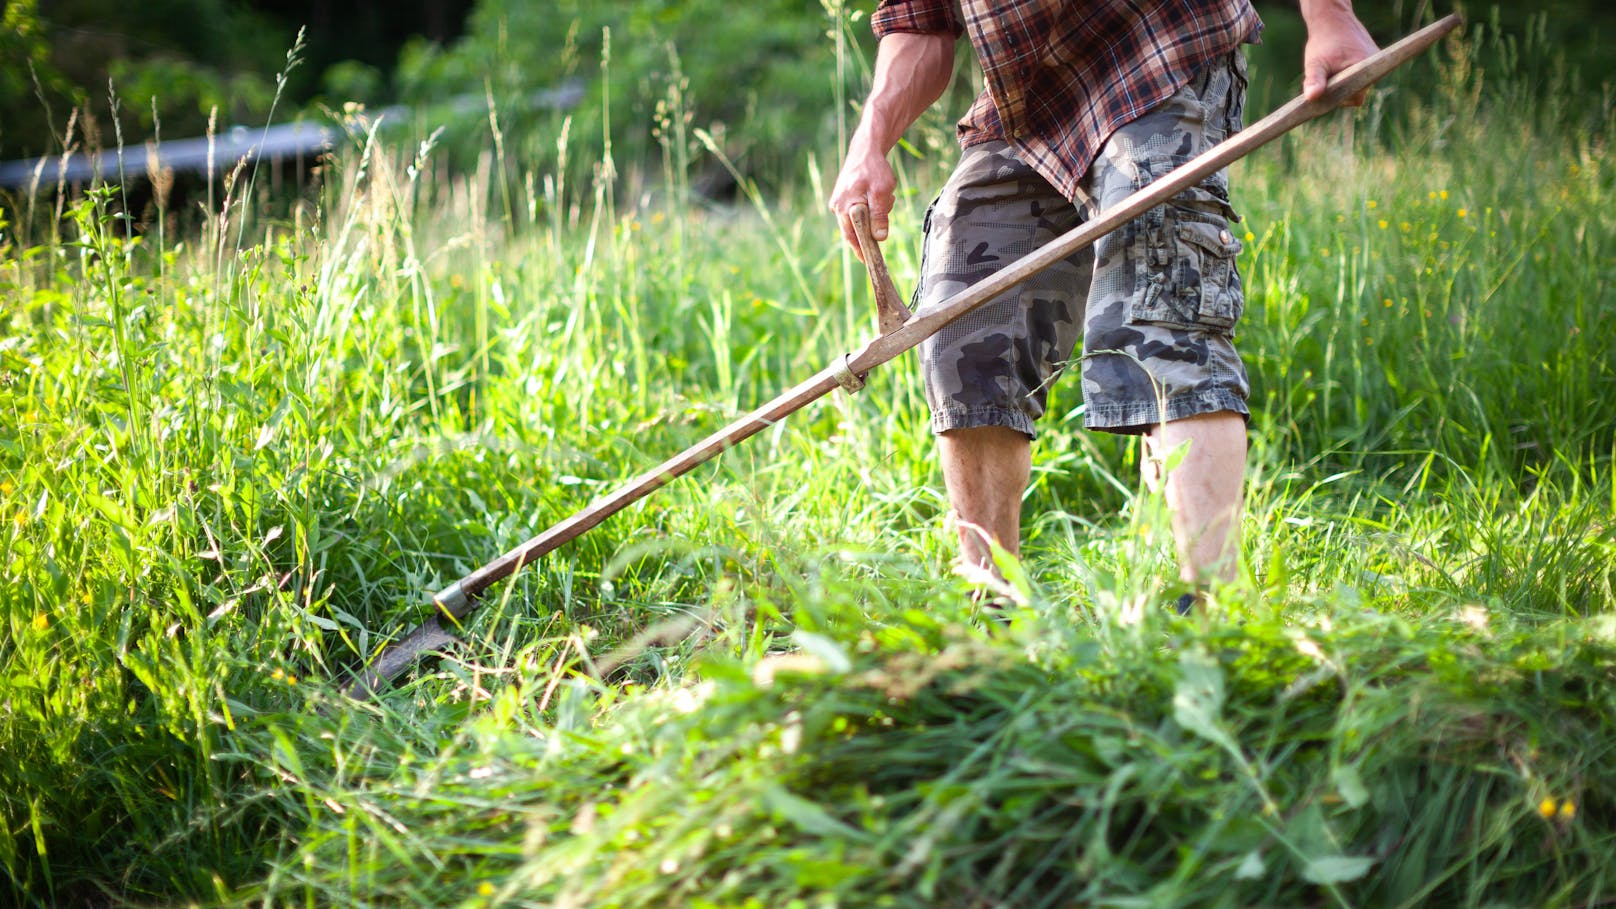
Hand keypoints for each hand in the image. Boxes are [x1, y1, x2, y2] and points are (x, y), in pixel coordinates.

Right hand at [827, 139, 896, 262]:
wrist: (866, 149)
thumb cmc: (874, 169)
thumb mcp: (881, 192)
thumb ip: (880, 216)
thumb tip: (879, 238)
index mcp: (844, 207)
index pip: (851, 237)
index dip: (861, 251)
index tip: (870, 262)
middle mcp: (837, 207)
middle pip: (856, 230)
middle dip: (874, 224)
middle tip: (886, 202)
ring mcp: (839, 204)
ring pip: (861, 221)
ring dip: (876, 213)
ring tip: (883, 194)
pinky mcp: (844, 200)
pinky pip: (860, 212)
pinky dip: (872, 207)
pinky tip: (877, 193)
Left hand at [1301, 5, 1378, 105]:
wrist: (1332, 20)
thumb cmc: (1323, 42)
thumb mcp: (1315, 63)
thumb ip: (1314, 80)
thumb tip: (1312, 97)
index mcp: (1365, 70)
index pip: (1356, 98)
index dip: (1340, 98)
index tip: (1329, 86)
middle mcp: (1375, 67)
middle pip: (1357, 92)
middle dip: (1341, 89)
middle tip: (1329, 74)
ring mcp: (1375, 62)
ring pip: (1358, 84)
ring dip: (1344, 81)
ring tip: (1333, 67)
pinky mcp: (1372, 57)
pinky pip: (1359, 74)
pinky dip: (1348, 74)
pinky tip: (1339, 64)